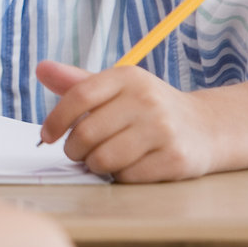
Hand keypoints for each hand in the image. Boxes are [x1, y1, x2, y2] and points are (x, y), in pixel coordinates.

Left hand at [36, 60, 215, 182]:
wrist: (206, 127)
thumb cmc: (147, 108)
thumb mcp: (117, 88)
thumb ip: (77, 82)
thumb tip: (41, 69)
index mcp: (127, 77)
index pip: (78, 96)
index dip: (55, 120)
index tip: (47, 136)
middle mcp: (147, 99)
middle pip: (86, 133)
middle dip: (74, 149)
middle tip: (79, 152)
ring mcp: (163, 129)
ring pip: (103, 159)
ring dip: (95, 165)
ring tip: (103, 158)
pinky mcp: (175, 158)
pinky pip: (126, 177)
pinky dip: (120, 176)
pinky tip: (131, 165)